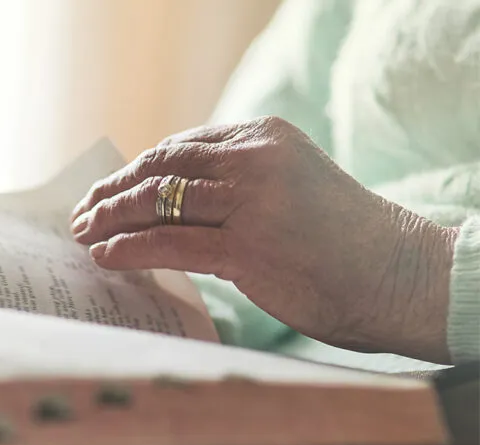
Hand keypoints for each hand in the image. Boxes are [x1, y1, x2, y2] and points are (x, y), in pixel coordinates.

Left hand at [70, 116, 458, 363]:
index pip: (177, 148)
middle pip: (159, 170)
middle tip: (82, 213)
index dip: (134, 171)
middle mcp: (254, 159)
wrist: (397, 273)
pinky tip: (105, 255)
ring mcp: (251, 202)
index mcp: (262, 136)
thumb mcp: (287, 185)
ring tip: (84, 234)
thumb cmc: (340, 239)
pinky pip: (169, 244)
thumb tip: (166, 202)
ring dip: (110, 220)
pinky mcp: (248, 247)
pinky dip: (129, 248)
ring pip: (157, 203)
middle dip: (112, 193)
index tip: (107, 190)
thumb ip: (235, 182)